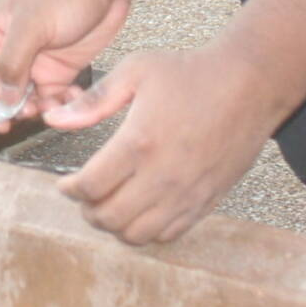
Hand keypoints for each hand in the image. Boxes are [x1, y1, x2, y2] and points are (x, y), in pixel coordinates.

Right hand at [0, 0, 132, 131]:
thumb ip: (12, 62)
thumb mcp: (33, 24)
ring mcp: (35, 58)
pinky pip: (52, 95)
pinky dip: (60, 103)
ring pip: (25, 97)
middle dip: (11, 106)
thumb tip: (4, 96)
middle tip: (28, 114)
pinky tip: (72, 98)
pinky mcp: (60, 66)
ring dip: (37, 108)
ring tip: (53, 107)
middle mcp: (10, 46)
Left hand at [49, 45, 284, 245]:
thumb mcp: (136, 71)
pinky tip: (141, 209)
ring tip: (110, 204)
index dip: (69, 190)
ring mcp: (186, 193)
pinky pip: (169, 234)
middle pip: (110, 218)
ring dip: (115, 225)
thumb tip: (56, 119)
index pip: (90, 187)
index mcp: (139, 143)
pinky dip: (147, 230)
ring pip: (138, 234)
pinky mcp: (207, 200)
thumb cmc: (193, 73)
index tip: (64, 184)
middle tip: (84, 196)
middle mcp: (162, 176)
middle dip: (88, 211)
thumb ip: (93, 100)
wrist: (249, 84)